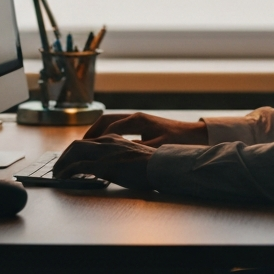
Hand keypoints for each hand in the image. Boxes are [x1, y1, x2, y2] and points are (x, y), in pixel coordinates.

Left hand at [52, 134, 155, 190]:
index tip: (70, 159)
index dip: (75, 150)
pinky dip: (67, 172)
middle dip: (64, 156)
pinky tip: (62, 178)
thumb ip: (122, 157)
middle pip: (77, 144)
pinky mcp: (104, 165)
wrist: (163, 165)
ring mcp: (105, 153)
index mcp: (116, 139)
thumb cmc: (154, 164)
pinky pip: (78, 167)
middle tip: (58, 167)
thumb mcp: (135, 156)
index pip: (89, 141)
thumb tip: (114, 166)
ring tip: (56, 173)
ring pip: (74, 152)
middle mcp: (108, 142)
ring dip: (61, 162)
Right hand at [82, 112, 207, 147]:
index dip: (93, 138)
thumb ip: (136, 150)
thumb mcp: (157, 148)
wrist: (196, 136)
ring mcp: (139, 120)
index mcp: (137, 121)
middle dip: (90, 133)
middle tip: (78, 147)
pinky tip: (105, 147)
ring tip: (87, 146)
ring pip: (111, 123)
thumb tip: (115, 155)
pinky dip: (107, 135)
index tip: (81, 149)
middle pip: (105, 121)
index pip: (108, 126)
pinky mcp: (143, 126)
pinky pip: (118, 128)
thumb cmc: (178, 142)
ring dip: (98, 133)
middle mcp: (135, 117)